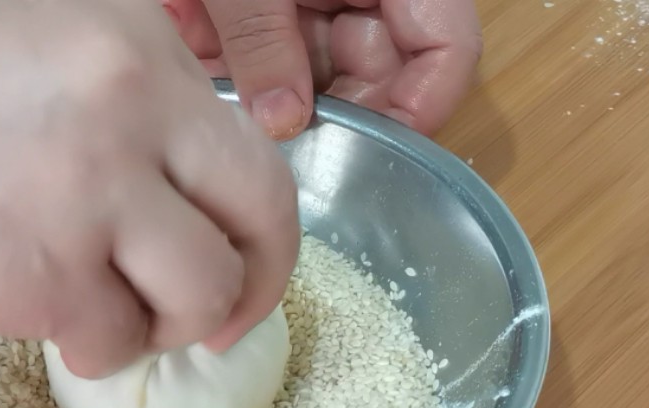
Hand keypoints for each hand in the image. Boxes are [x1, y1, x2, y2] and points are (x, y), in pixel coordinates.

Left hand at [164, 0, 482, 136]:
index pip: (446, 48)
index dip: (420, 106)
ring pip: (317, 73)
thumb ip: (264, 40)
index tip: (368, 152)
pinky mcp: (275, 5)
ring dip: (273, 93)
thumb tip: (283, 123)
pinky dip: (239, 69)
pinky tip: (203, 58)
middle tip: (278, 141)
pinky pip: (271, 54)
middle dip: (328, 110)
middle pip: (378, 72)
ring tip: (223, 90)